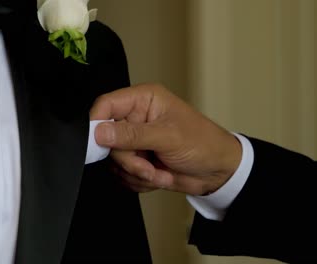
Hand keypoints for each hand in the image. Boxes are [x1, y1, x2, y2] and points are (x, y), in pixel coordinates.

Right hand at [90, 83, 241, 194]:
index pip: (105, 105)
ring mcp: (135, 141)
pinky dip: (139, 181)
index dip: (97, 124)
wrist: (219, 172)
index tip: (100, 145)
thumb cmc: (203, 144)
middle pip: (106, 138)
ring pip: (113, 160)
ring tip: (159, 172)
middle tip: (147, 166)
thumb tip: (100, 132)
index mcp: (143, 100)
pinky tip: (158, 176)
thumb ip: (132, 134)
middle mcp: (135, 118)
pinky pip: (122, 174)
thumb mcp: (168, 137)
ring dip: (135, 173)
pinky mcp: (136, 160)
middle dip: (128, 159)